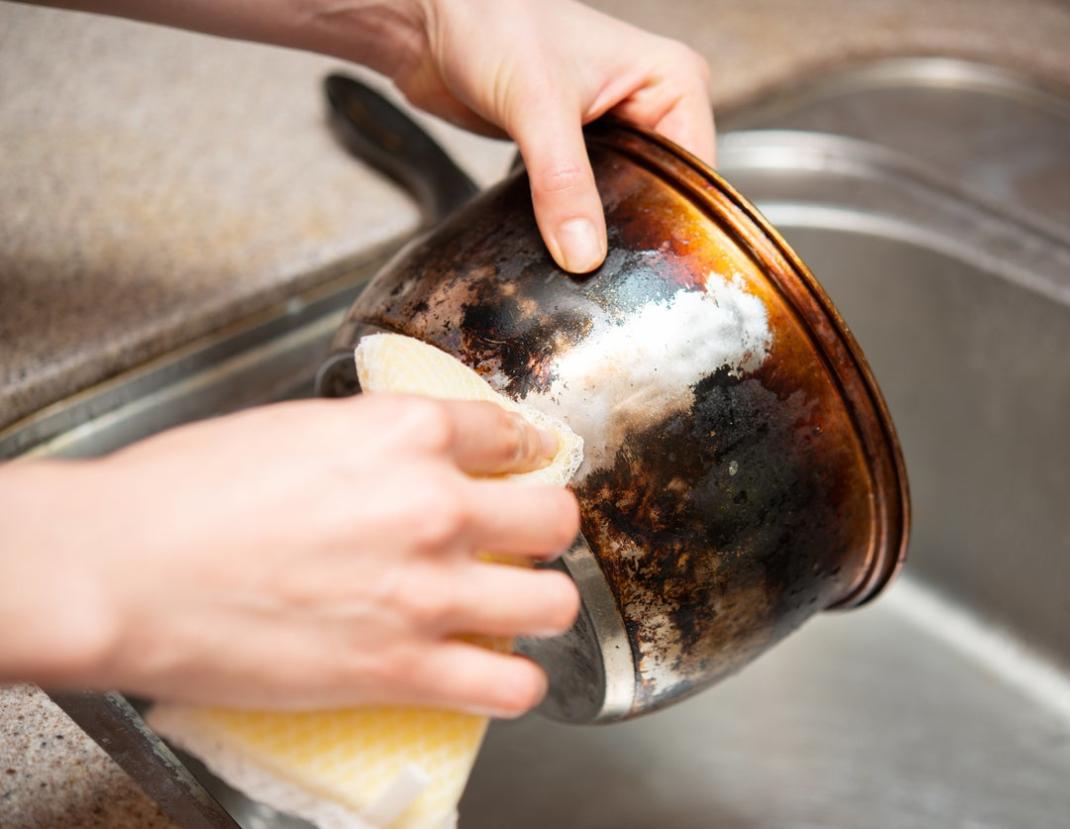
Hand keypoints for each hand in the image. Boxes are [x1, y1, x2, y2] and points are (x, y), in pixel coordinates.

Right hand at [0, 396, 580, 715]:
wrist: (120, 570)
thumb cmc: (180, 494)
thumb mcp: (294, 429)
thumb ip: (369, 444)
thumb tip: (395, 461)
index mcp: (406, 431)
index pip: (511, 433)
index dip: (520, 454)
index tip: (517, 469)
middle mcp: (435, 505)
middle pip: (555, 517)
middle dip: (541, 528)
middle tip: (517, 540)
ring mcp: (428, 590)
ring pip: (556, 602)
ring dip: (539, 604)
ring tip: (510, 608)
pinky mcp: (404, 668)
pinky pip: (513, 688)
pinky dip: (511, 685)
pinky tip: (487, 673)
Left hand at [391, 0, 714, 271]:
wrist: (429, 20)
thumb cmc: (490, 20)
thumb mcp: (537, 107)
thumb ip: (563, 185)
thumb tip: (584, 254)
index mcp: (673, 81)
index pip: (698, 173)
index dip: (676, 219)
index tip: (650, 262)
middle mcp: (651, 105)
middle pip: (665, 193)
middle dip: (635, 230)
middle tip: (611, 269)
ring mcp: (615, 129)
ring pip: (625, 201)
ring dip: (601, 229)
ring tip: (582, 256)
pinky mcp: (576, 151)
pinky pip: (589, 201)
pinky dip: (574, 221)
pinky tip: (561, 239)